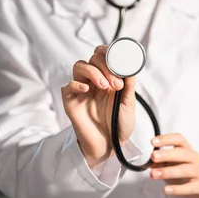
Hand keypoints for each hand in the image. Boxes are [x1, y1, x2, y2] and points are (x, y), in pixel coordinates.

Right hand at [61, 45, 135, 167]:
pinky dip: (77, 83)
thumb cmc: (119, 125)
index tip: (120, 58)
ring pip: (79, 66)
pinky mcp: (71, 101)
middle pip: (93, 58)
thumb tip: (130, 64)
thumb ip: (129, 84)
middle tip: (116, 83)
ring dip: (93, 72)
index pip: (105, 56)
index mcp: (108, 78)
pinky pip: (68, 85)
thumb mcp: (128, 103)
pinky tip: (87, 89)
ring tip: (105, 86)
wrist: (110, 146)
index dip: (110, 52)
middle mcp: (94, 81)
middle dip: (106, 66)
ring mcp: (81, 89)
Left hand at [149, 133, 198, 197]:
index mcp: (187, 149)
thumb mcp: (169, 164)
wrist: (198, 188)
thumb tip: (149, 162)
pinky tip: (166, 189)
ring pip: (186, 170)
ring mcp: (198, 172)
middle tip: (153, 156)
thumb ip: (159, 162)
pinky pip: (189, 187)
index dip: (166, 139)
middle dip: (167, 154)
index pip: (179, 139)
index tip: (153, 142)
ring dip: (168, 171)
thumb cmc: (182, 172)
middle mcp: (194, 158)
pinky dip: (177, 189)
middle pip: (183, 153)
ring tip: (154, 174)